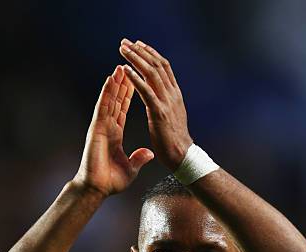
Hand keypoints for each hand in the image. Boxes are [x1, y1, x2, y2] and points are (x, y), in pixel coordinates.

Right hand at [73, 65, 153, 197]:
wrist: (97, 188)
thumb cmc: (110, 181)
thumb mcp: (130, 168)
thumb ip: (138, 159)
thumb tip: (149, 153)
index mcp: (115, 134)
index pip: (123, 110)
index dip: (129, 95)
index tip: (135, 81)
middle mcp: (107, 127)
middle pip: (116, 100)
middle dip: (123, 83)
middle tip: (128, 65)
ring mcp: (101, 126)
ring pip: (110, 100)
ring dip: (115, 83)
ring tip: (121, 66)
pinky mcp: (96, 128)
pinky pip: (103, 106)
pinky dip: (107, 92)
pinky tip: (111, 79)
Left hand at [119, 39, 192, 171]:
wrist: (182, 155)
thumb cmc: (176, 140)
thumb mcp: (174, 116)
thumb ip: (168, 103)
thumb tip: (163, 96)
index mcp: (175, 94)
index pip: (164, 67)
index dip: (151, 54)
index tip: (139, 45)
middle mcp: (172, 94)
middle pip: (157, 65)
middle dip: (140, 51)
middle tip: (126, 42)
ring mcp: (167, 102)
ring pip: (151, 73)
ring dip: (136, 59)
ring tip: (123, 50)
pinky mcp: (159, 112)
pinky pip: (146, 91)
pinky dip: (135, 79)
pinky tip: (125, 70)